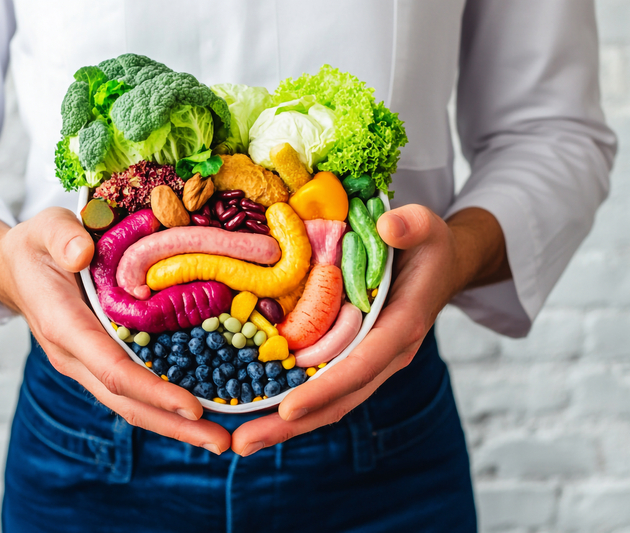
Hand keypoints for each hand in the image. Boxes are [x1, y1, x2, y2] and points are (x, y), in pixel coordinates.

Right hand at [0, 209, 230, 454]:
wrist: (13, 269)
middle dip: (173, 424)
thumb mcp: (46, 228)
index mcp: (63, 325)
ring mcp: (83, 364)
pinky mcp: (95, 362)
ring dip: (172, 424)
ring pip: (128, 404)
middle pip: (125, 401)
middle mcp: (73, 355)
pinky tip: (195, 413)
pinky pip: (129, 391)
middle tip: (222, 443)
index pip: (112, 368)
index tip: (193, 406)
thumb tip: (82, 252)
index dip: (152, 390)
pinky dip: (161, 406)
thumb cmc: (35, 247)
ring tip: (218, 438)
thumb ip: (63, 237)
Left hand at [231, 205, 508, 456]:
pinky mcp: (353, 359)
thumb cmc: (429, 246)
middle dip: (292, 423)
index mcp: (402, 327)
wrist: (440, 266)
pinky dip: (291, 404)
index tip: (288, 407)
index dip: (327, 387)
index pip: (362, 364)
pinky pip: (323, 389)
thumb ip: (412, 226)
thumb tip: (389, 225)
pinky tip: (255, 412)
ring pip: (329, 402)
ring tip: (241, 441)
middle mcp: (385, 355)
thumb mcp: (428, 226)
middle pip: (338, 399)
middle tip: (243, 443)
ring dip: (285, 425)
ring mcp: (368, 362)